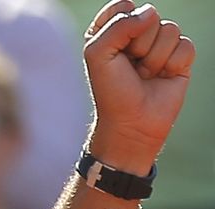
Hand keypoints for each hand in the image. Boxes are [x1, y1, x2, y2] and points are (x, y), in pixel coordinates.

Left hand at [83, 1, 194, 173]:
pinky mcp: (180, 58)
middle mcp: (136, 36)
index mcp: (111, 31)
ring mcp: (160, 45)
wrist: (132, 123)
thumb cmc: (110, 90)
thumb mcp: (98, 54)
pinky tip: (162, 77)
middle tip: (131, 68)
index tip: (113, 50)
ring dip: (155, 57)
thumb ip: (118, 25)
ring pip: (169, 29)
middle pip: (149, 15)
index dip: (120, 25)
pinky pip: (185, 45)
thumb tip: (150, 13)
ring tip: (145, 75)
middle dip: (139, 44)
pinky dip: (173, 64)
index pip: (123, 6)